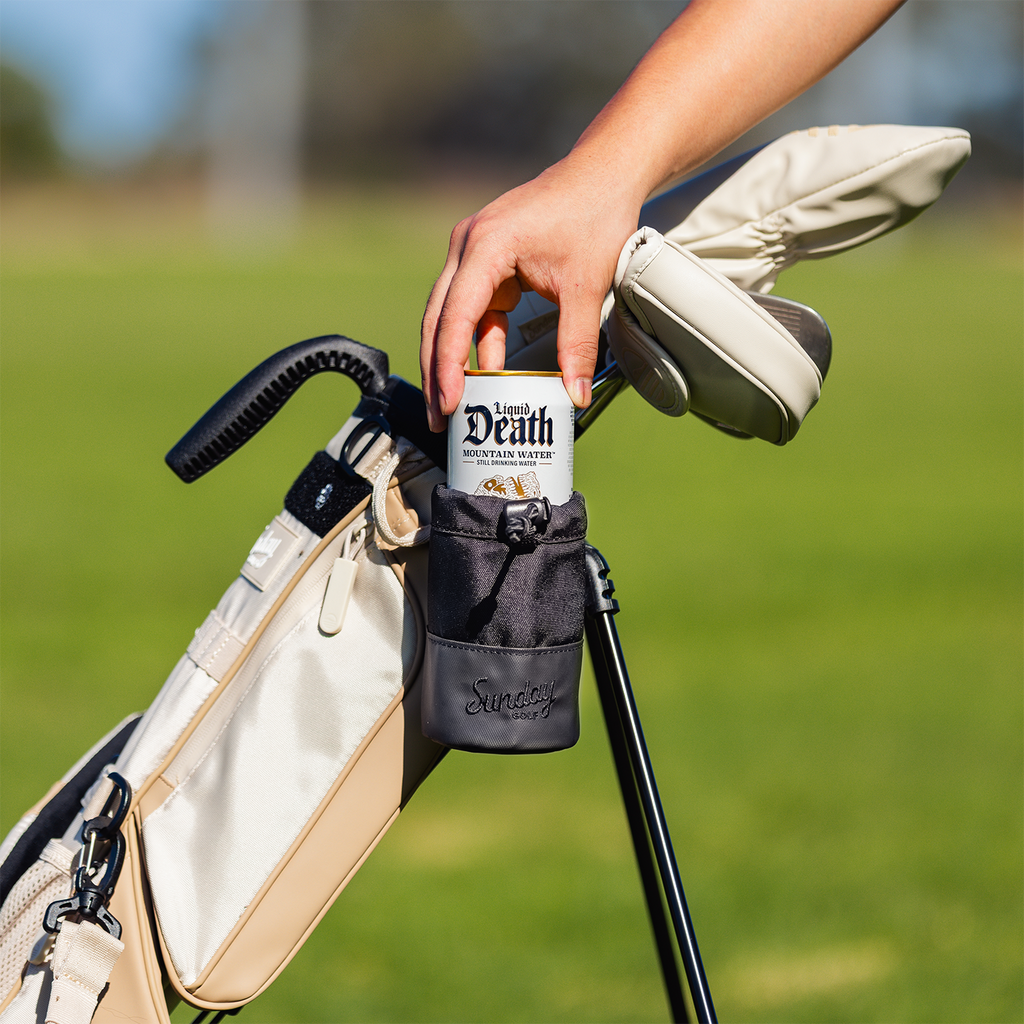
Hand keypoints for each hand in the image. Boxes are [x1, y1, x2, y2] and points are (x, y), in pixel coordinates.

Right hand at [420, 155, 645, 430]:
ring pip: (448, 317)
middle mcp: (467, 246)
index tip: (449, 402)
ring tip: (453, 404)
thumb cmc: (593, 217)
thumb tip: (573, 397)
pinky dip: (476, 343)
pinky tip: (485, 375)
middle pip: (438, 320)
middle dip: (437, 372)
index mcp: (486, 246)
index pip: (456, 316)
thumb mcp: (586, 287)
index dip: (450, 365)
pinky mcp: (484, 263)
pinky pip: (472, 311)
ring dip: (451, 360)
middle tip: (439, 417)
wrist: (601, 176)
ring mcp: (471, 253)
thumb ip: (577, 345)